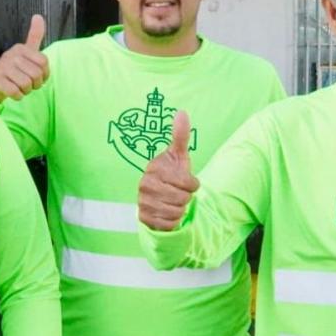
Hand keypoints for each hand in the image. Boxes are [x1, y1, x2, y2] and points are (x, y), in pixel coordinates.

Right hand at [0, 15, 47, 102]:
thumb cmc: (13, 69)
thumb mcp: (26, 51)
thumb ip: (34, 35)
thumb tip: (38, 16)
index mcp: (21, 48)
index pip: (44, 62)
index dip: (44, 74)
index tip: (37, 76)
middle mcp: (11, 55)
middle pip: (36, 75)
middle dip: (35, 84)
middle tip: (28, 84)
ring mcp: (2, 67)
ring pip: (26, 84)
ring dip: (26, 91)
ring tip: (20, 87)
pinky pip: (15, 92)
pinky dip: (18, 96)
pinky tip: (14, 92)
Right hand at [138, 111, 197, 230]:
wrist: (158, 198)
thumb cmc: (171, 175)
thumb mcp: (178, 156)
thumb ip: (180, 136)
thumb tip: (182, 112)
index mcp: (155, 168)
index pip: (187, 182)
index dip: (193, 185)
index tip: (186, 181)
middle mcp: (145, 184)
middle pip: (183, 198)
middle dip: (186, 197)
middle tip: (178, 193)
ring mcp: (142, 201)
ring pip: (177, 211)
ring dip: (180, 209)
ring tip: (172, 202)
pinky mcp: (143, 217)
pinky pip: (169, 223)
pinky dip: (172, 221)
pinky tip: (167, 213)